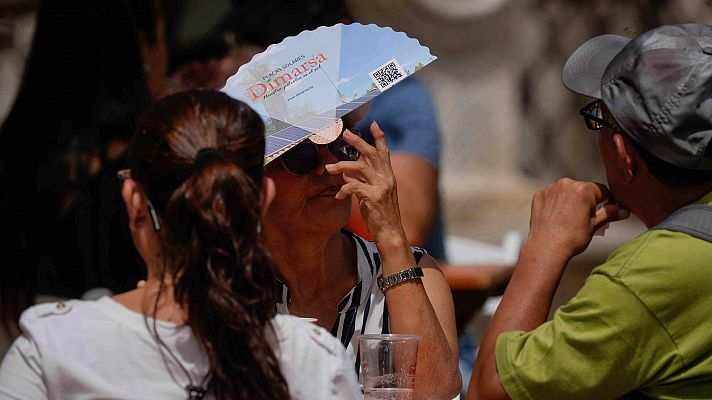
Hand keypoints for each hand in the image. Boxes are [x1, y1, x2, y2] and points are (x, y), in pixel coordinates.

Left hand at [325, 122, 406, 244]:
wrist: (390, 234)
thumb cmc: (379, 215)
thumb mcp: (370, 195)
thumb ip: (361, 181)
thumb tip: (347, 170)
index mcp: (388, 176)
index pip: (384, 152)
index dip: (380, 137)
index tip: (374, 123)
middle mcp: (387, 178)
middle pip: (372, 153)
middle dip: (358, 142)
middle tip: (344, 133)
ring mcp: (382, 187)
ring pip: (360, 168)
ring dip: (342, 165)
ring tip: (328, 168)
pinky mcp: (374, 197)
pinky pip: (354, 187)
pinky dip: (343, 189)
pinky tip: (337, 196)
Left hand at [527, 178, 629, 259]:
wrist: (546, 248)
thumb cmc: (572, 238)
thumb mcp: (595, 226)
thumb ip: (610, 214)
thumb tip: (624, 211)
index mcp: (583, 189)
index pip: (601, 190)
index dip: (606, 201)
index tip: (604, 211)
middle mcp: (566, 184)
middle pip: (583, 189)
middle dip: (586, 200)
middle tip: (585, 217)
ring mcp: (550, 189)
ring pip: (567, 191)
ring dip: (570, 200)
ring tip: (570, 218)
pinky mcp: (539, 195)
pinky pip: (552, 195)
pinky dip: (556, 203)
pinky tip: (557, 217)